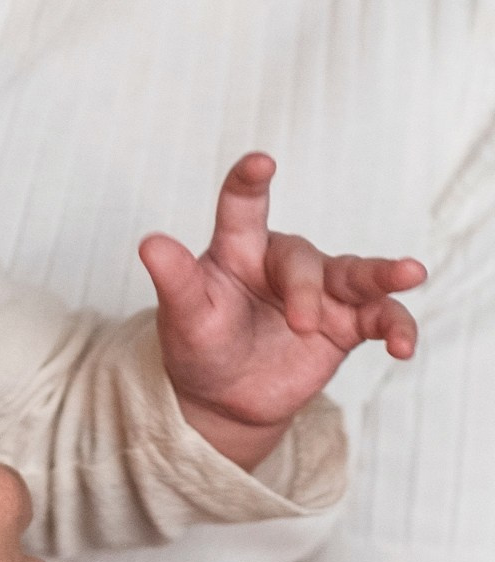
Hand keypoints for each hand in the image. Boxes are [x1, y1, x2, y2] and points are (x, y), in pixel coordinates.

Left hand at [140, 153, 424, 467]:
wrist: (225, 398)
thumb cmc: (199, 346)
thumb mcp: (183, 318)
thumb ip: (175, 281)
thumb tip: (150, 243)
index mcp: (238, 250)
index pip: (242, 206)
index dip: (250, 182)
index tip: (260, 162)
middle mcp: (284, 263)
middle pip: (302, 260)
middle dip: (304, 292)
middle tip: (298, 324)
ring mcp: (322, 291)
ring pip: (358, 273)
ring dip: (385, 274)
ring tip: (411, 273)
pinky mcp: (347, 323)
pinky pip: (381, 317)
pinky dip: (397, 327)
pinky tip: (404, 347)